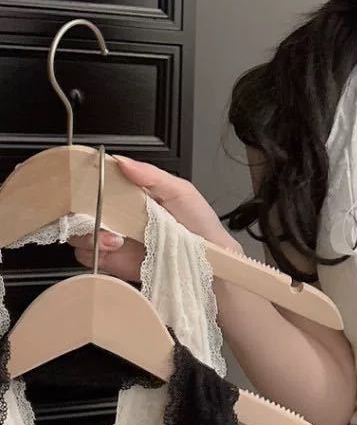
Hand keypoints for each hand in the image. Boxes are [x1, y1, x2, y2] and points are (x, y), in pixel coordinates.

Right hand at [68, 156, 241, 279]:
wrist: (209, 263)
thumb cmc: (199, 225)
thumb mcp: (180, 192)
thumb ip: (152, 176)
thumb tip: (122, 162)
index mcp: (132, 195)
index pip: (99, 184)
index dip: (88, 182)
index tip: (88, 183)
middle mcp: (119, 215)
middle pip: (81, 208)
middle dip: (81, 210)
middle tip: (97, 213)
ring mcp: (113, 239)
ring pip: (80, 233)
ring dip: (89, 233)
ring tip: (114, 237)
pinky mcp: (112, 262)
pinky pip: (88, 256)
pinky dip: (94, 252)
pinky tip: (114, 247)